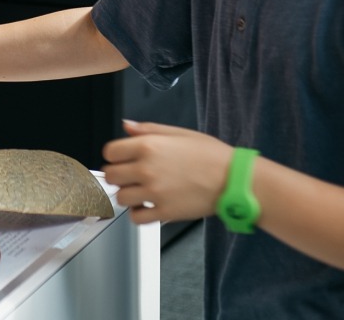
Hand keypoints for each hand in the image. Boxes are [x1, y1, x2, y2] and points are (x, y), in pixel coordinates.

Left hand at [101, 120, 234, 224]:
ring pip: (121, 198)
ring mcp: (154, 192)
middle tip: (129, 176)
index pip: (110, 152)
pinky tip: (148, 206)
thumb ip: (148, 129)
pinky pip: (136, 218)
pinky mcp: (164, 212)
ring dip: (128, 195)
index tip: (121, 159)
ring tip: (142, 191)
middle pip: (111, 176)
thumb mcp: (180, 133)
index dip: (114, 155)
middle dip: (118, 175)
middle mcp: (147, 169)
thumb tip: (126, 126)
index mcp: (149, 146)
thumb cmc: (211, 155)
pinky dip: (138, 214)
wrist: (233, 179)